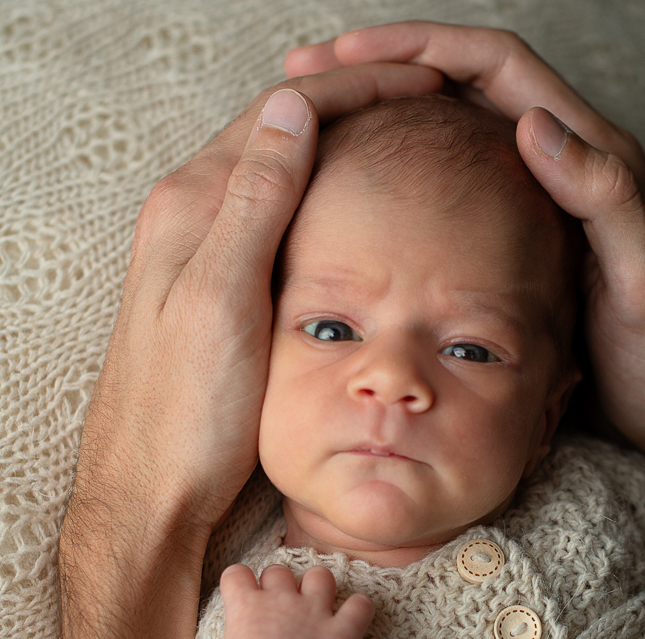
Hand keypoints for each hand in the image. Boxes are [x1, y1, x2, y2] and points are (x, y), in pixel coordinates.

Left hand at [59, 63, 440, 638]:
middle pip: (284, 128)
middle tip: (426, 98)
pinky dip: (329, 189)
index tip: (423, 83)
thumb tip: (293, 107)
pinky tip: (361, 204)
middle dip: (355, 101)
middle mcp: (199, 214)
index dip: (356, 88)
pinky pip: (282, 210)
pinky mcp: (228, 281)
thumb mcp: (222, 298)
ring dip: (344, 140)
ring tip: (406, 136)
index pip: (283, 113)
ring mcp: (213, 247)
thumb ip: (256, 200)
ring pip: (285, 166)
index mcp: (195, 204)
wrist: (155, 487)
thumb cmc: (186, 407)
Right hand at [175, 565, 374, 638]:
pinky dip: (360, 609)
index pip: (236, 574)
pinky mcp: (344, 631)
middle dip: (277, 584)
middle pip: (279, 570)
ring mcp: (316, 612)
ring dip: (319, 587)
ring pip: (321, 575)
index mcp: (247, 608)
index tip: (238, 593)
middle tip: (275, 606)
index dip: (237, 582)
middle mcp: (282, 600)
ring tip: (314, 604)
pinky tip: (352, 618)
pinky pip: (361, 605)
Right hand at [285, 23, 644, 459]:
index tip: (351, 52)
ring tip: (320, 115)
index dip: (423, 46)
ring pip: (452, 127)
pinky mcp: (520, 237)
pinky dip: (403, 168)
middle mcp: (564, 163)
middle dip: (386, 65)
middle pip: (464, 81)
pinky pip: (453, 183)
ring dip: (387, 110)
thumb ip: (608, 199)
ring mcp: (538, 198)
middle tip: (311, 75)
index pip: (498, 66)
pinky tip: (360, 187)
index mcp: (594, 156)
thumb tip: (533, 124)